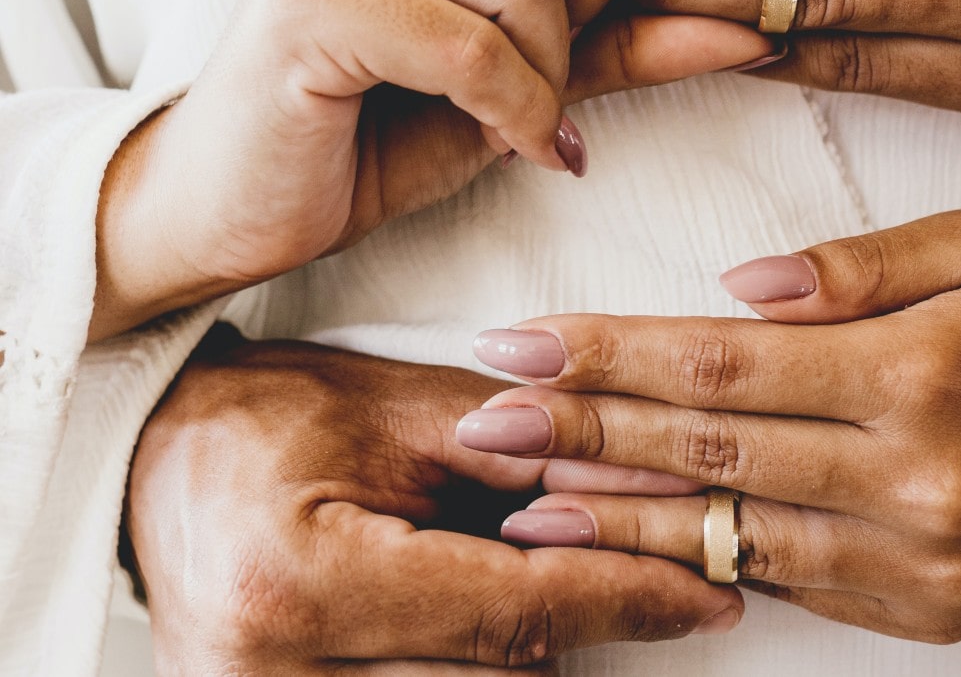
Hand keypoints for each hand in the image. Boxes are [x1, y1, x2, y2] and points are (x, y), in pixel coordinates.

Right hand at [93, 0, 799, 339]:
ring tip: (529, 120)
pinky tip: (521, 148)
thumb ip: (613, 44)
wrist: (229, 207)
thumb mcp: (513, 84)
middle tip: (568, 67)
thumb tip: (742, 24)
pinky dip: (517, 109)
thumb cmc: (366, 136)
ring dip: (554, 65)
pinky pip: (472, 44)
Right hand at [125, 328, 742, 674]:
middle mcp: (272, 676)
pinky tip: (488, 619)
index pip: (509, 610)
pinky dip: (473, 668)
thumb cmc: (267, 416)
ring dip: (528, 649)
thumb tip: (650, 485)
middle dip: (584, 621)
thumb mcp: (400, 412)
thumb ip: (529, 454)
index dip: (624, 598)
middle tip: (647, 572)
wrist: (152, 461)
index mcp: (299, 583)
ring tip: (550, 575)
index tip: (707, 596)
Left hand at [457, 211, 960, 642]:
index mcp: (915, 371)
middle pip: (707, 450)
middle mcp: (910, 474)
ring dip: (614, 513)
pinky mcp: (916, 609)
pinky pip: (780, 581)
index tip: (521, 344)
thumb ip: (851, 266)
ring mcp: (912, 556)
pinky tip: (619, 541)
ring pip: (728, 532)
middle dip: (581, 433)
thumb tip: (735, 289)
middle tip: (483, 423)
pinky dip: (690, 559)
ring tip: (516, 499)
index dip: (610, 354)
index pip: (724, 364)